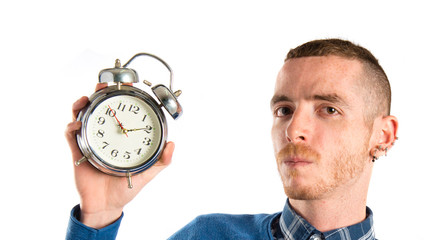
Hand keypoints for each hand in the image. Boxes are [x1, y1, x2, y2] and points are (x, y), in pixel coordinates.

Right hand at [65, 83, 174, 228]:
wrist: (105, 206)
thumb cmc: (125, 189)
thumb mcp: (147, 173)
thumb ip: (161, 160)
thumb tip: (173, 144)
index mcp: (122, 138)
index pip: (122, 113)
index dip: (123, 98)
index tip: (128, 85)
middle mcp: (106, 136)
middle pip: (100, 109)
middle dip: (100, 94)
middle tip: (104, 85)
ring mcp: (90, 142)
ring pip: (82, 116)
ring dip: (82, 104)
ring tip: (87, 98)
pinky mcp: (78, 151)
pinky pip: (71, 135)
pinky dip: (72, 126)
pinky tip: (78, 123)